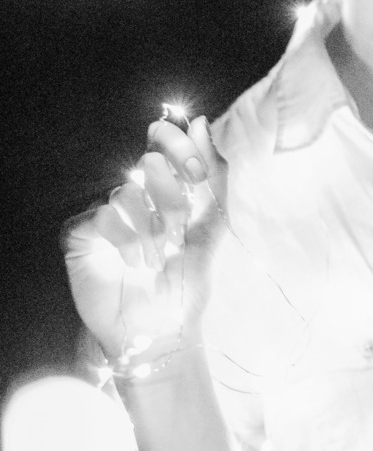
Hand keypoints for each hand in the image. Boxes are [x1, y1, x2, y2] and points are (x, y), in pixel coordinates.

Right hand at [63, 116, 226, 360]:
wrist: (165, 330)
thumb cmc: (187, 282)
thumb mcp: (212, 226)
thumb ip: (213, 175)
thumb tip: (197, 120)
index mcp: (164, 188)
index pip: (162, 141)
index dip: (179, 147)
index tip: (197, 176)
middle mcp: (133, 195)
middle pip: (148, 162)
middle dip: (172, 199)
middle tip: (178, 233)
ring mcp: (105, 213)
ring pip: (126, 192)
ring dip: (151, 230)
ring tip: (156, 259)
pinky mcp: (81, 234)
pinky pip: (102, 217)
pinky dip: (126, 242)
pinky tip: (134, 263)